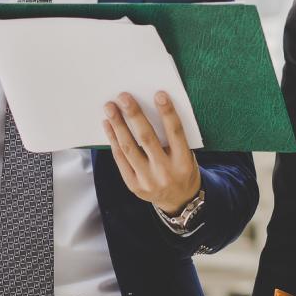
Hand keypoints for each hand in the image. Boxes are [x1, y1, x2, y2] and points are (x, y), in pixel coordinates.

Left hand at [103, 91, 200, 214]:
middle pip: (147, 138)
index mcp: (183, 161)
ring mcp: (148, 180)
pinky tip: (108, 126)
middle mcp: (165, 172)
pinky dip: (113, 141)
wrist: (180, 201)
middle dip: (134, 115)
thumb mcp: (187, 155)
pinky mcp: (134, 186)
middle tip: (123, 97)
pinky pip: (121, 160)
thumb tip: (149, 109)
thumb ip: (172, 137)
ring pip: (129, 148)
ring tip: (110, 108)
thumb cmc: (183, 169)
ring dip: (118, 125)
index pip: (175, 132)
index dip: (167, 112)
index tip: (158, 94)